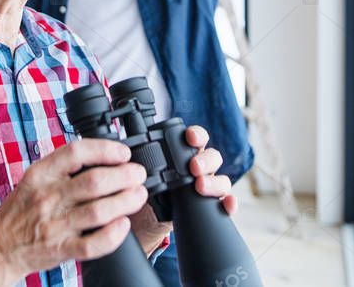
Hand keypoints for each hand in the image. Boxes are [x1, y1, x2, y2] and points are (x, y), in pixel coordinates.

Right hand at [0, 138, 147, 281]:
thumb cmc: (21, 209)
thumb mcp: (36, 178)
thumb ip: (64, 166)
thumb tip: (105, 154)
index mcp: (41, 174)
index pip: (76, 152)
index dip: (105, 149)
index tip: (123, 153)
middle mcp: (47, 197)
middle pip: (94, 182)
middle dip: (124, 176)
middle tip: (138, 174)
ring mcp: (54, 225)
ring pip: (98, 212)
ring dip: (125, 201)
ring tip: (138, 195)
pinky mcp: (60, 249)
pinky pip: (91, 244)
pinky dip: (112, 235)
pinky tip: (123, 225)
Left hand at [129, 126, 236, 253]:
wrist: (150, 218)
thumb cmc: (148, 188)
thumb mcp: (144, 173)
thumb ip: (140, 161)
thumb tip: (123, 150)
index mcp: (184, 154)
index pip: (197, 138)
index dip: (196, 135)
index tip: (190, 137)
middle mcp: (200, 168)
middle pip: (212, 157)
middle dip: (205, 159)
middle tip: (193, 167)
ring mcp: (207, 186)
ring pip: (221, 179)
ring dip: (214, 181)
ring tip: (200, 186)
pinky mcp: (211, 205)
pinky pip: (226, 203)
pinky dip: (230, 203)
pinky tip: (227, 204)